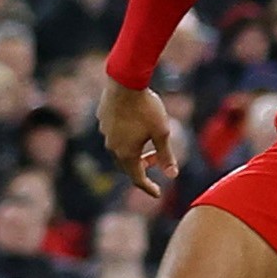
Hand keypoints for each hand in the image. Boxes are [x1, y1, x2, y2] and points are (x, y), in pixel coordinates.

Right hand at [99, 82, 173, 198]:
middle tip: (158, 160)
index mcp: (126, 153)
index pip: (137, 178)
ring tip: (150, 142)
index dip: (148, 187)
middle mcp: (112, 146)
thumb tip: (172, 175)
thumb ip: (166, 155)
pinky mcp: (103, 121)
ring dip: (136, 151)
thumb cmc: (146, 108)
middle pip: (128, 164)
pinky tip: (137, 126)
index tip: (157, 194)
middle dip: (144, 166)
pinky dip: (129, 138)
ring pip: (121, 149)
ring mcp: (105, 133)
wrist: (124, 83)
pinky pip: (116, 136)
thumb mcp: (162, 132)